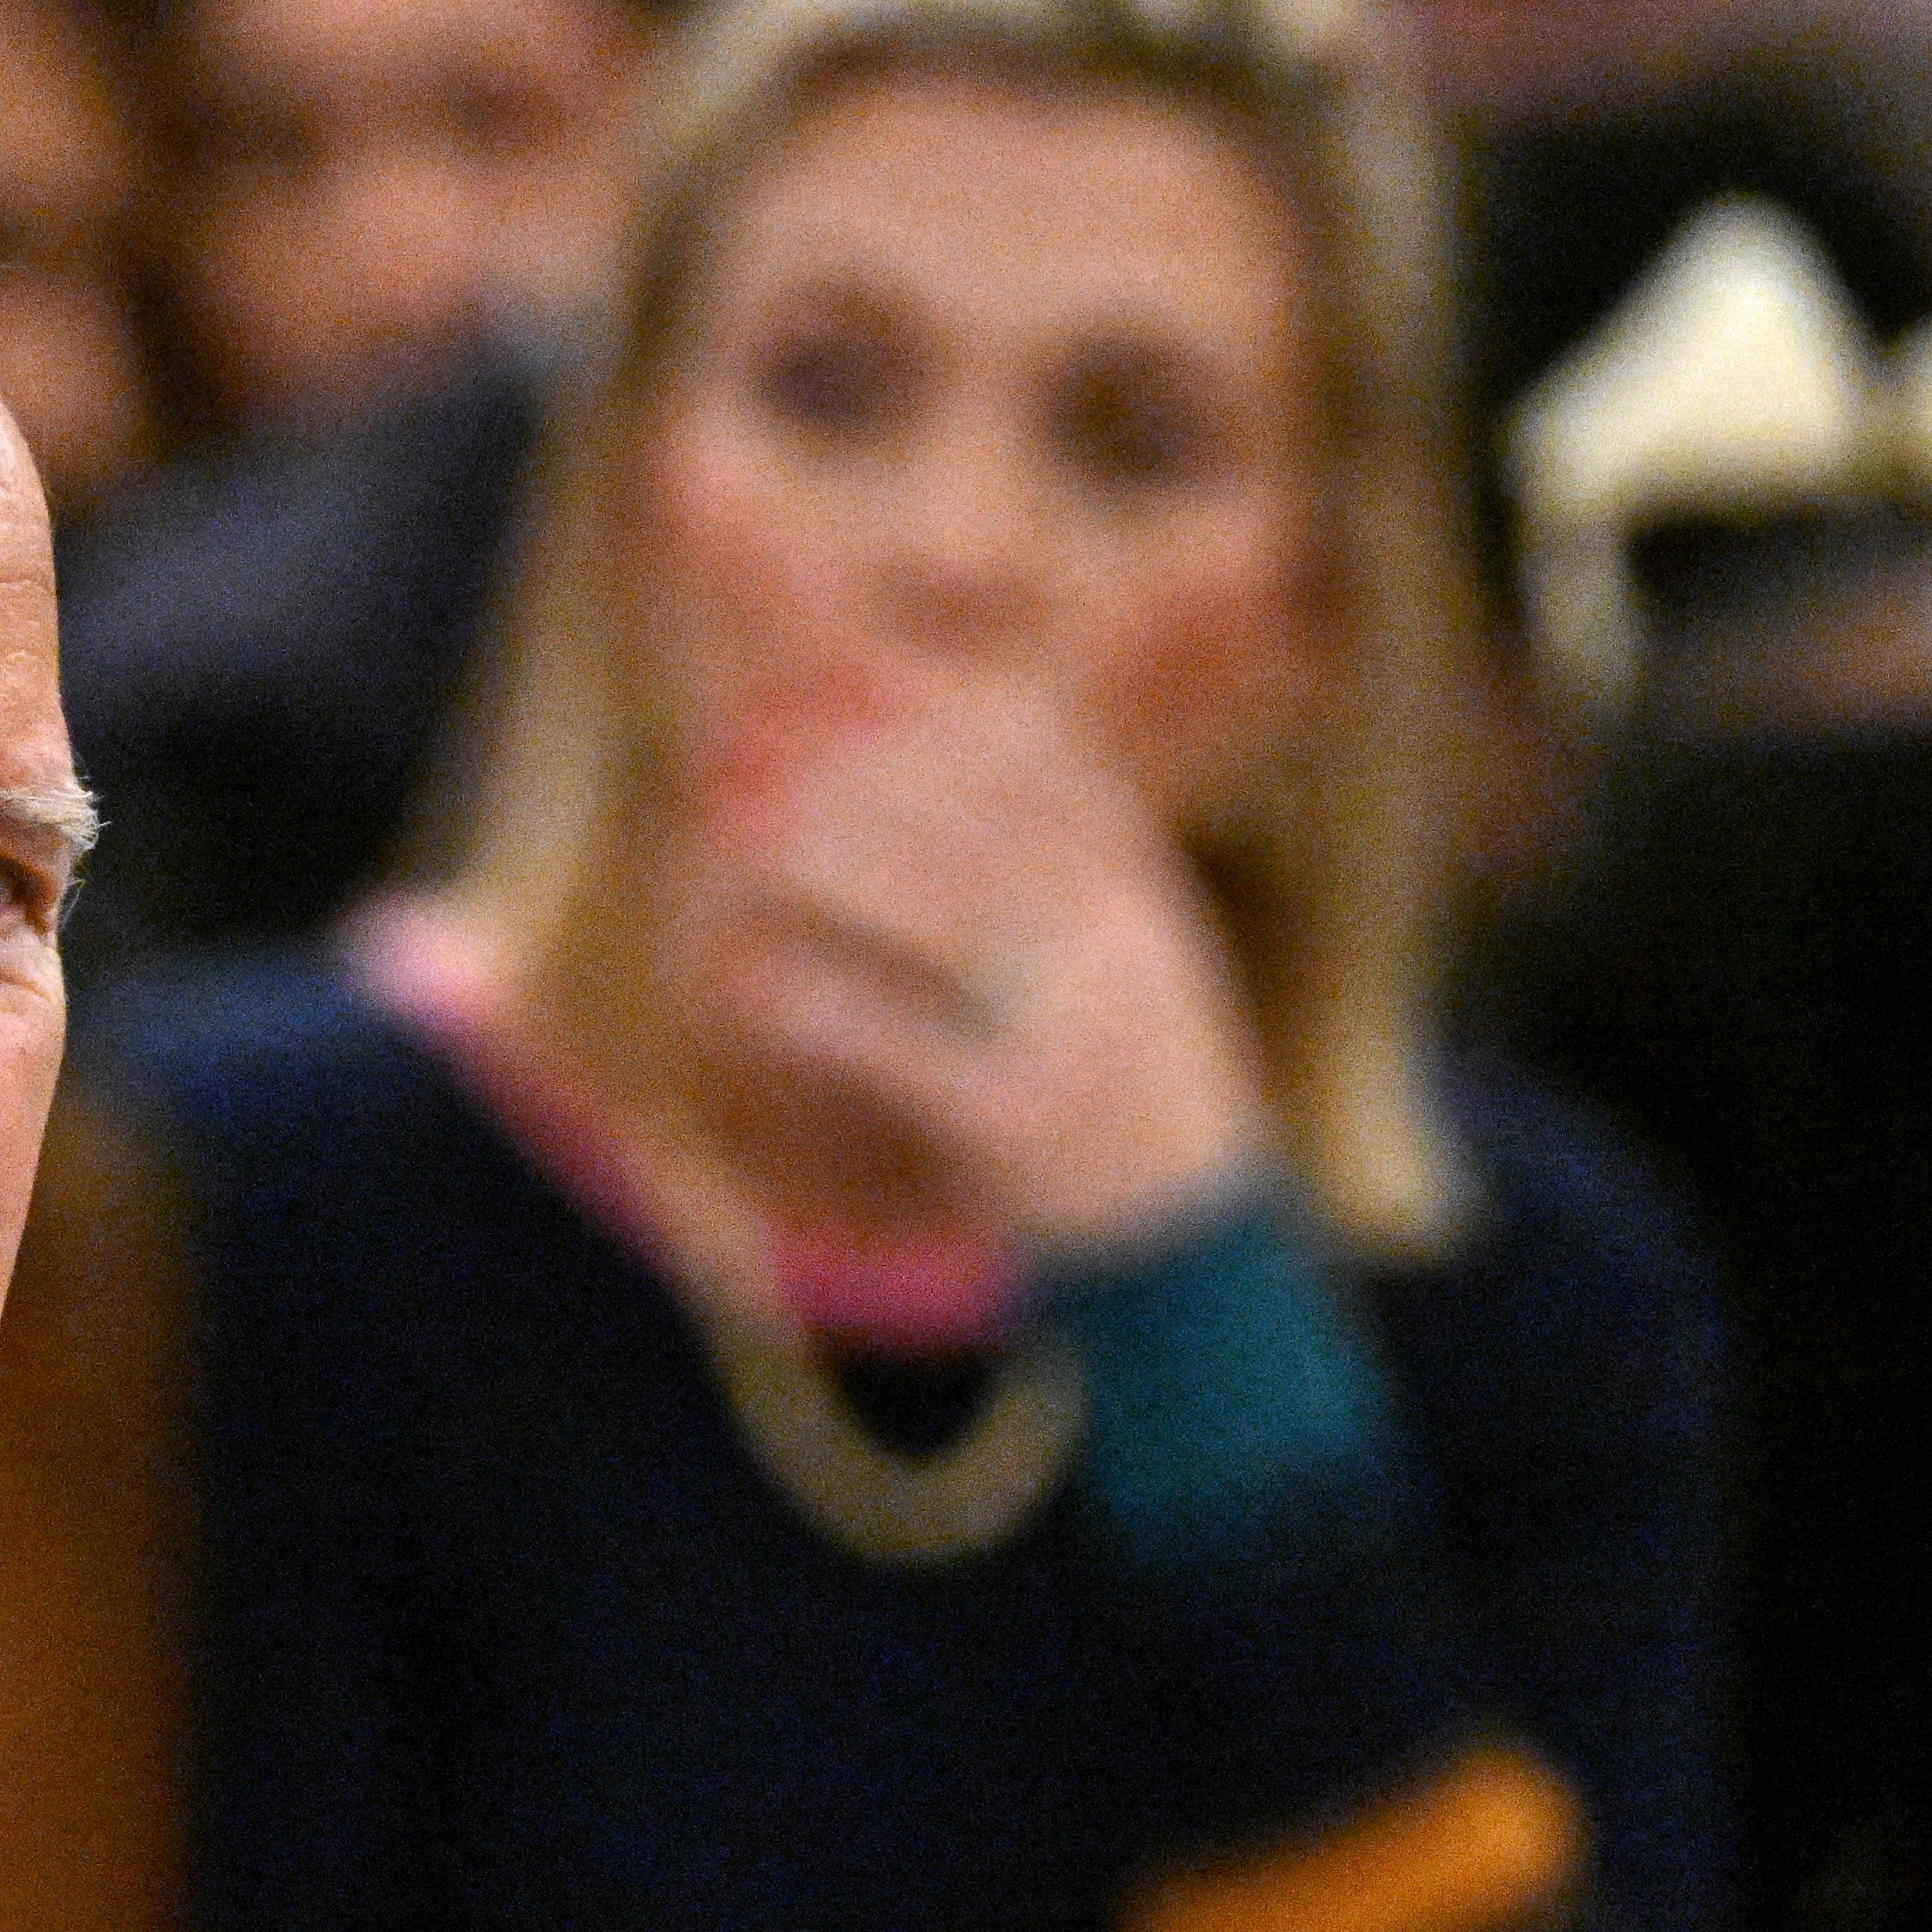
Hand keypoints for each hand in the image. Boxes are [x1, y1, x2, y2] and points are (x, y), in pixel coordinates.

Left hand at [661, 670, 1271, 1252]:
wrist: (1192, 1252)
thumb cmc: (1133, 1093)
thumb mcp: (1132, 955)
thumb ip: (1070, 861)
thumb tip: (973, 741)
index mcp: (1143, 903)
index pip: (1046, 767)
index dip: (939, 712)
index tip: (847, 679)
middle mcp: (1120, 955)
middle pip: (980, 827)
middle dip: (861, 781)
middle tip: (758, 759)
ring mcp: (1076, 1041)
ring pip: (939, 923)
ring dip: (830, 874)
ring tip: (739, 850)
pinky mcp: (1022, 1133)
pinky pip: (902, 1053)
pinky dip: (819, 1013)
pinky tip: (746, 989)